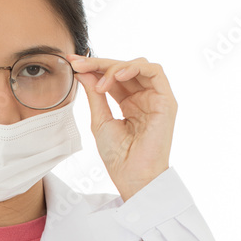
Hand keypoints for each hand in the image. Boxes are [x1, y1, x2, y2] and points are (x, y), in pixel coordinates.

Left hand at [66, 53, 177, 200]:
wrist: (133, 176)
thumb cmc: (119, 157)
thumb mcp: (100, 120)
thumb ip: (95, 94)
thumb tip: (83, 72)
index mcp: (129, 103)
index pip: (112, 77)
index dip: (93, 68)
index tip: (73, 65)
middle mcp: (144, 98)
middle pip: (123, 68)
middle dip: (100, 63)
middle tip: (80, 65)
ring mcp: (156, 98)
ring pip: (138, 66)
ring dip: (116, 67)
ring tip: (101, 83)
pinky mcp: (166, 100)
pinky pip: (155, 72)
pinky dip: (136, 67)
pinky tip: (118, 76)